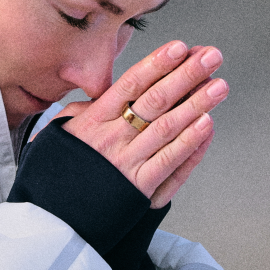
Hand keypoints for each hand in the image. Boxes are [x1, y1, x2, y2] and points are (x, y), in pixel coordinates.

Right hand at [58, 41, 226, 207]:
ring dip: (197, 104)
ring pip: (168, 128)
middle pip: (155, 100)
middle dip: (186, 75)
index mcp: (93, 121)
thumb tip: (100, 95)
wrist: (50, 222)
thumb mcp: (59, 135)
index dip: (157, 64)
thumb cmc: (56, 176)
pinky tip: (206, 126)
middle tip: (210, 57)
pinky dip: (190, 144)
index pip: (130, 84)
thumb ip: (80, 112)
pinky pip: (169, 163)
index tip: (179, 48)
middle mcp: (111, 138)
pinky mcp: (138, 190)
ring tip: (218, 86)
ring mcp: (126, 164)